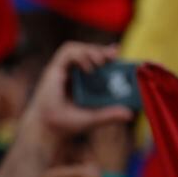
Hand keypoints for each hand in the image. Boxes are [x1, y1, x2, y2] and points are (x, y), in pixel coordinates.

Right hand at [21, 42, 132, 159]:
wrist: (47, 129)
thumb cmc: (67, 124)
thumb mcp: (94, 117)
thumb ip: (110, 115)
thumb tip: (130, 114)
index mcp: (81, 80)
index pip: (95, 60)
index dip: (106, 54)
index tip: (117, 55)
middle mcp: (71, 73)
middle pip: (88, 51)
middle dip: (102, 50)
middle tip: (114, 56)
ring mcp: (62, 70)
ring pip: (78, 48)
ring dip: (92, 50)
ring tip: (102, 62)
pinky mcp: (53, 69)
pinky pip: (67, 51)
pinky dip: (80, 55)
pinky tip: (89, 68)